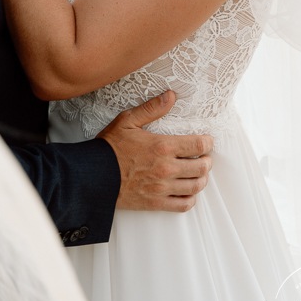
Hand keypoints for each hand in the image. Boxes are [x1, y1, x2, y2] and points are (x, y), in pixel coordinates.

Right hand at [99, 91, 212, 212]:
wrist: (93, 176)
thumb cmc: (110, 147)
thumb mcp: (127, 121)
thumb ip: (152, 108)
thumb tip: (171, 96)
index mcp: (162, 146)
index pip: (198, 145)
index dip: (207, 142)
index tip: (207, 141)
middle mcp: (166, 168)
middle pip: (201, 167)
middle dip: (207, 161)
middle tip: (204, 157)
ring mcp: (162, 188)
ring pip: (195, 186)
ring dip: (201, 179)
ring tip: (198, 173)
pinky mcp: (156, 203)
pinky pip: (183, 205)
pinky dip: (190, 198)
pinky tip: (187, 191)